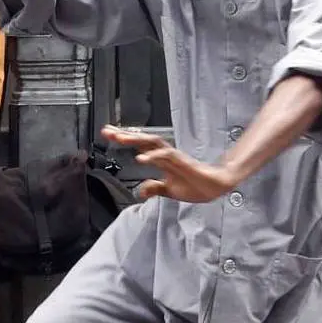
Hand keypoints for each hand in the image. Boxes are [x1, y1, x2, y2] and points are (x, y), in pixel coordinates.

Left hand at [104, 125, 237, 203]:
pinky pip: (165, 156)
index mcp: (162, 159)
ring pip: (152, 143)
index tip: (109, 134)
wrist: (214, 187)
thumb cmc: (195, 185)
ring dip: (135, 140)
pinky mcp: (182, 162)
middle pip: (142, 140)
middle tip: (107, 130)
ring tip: (119, 139)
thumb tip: (140, 191)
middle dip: (125, 135)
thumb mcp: (169, 190)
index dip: (125, 139)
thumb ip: (154, 188)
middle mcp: (166, 154)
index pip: (140, 145)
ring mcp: (174, 156)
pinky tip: (140, 158)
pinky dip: (152, 156)